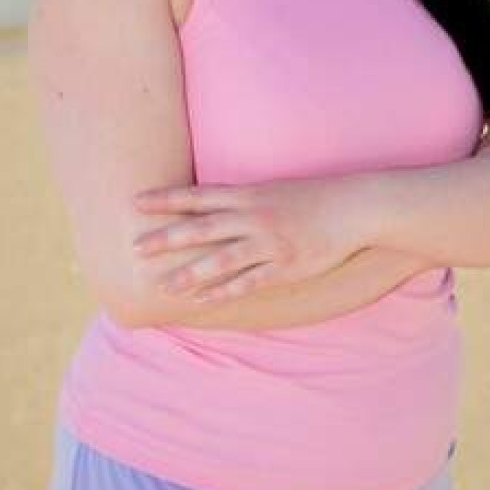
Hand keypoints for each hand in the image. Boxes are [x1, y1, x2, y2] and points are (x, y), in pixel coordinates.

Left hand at [132, 174, 368, 303]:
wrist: (353, 207)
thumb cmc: (312, 196)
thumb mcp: (272, 189)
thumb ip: (242, 199)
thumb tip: (211, 207)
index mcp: (249, 194)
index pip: (198, 196)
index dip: (167, 199)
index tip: (136, 202)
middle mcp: (254, 217)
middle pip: (202, 228)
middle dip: (167, 238)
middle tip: (136, 247)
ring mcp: (269, 243)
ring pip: (221, 259)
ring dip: (190, 273)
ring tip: (163, 285)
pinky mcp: (284, 266)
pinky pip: (248, 282)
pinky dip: (223, 291)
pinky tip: (202, 300)